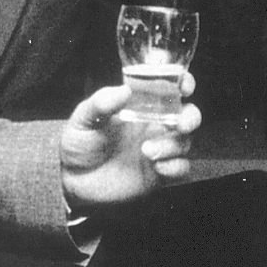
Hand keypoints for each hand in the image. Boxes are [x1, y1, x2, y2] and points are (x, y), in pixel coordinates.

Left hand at [59, 76, 200, 208]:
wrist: (76, 183)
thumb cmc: (80, 145)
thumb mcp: (83, 120)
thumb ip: (100, 103)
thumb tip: (124, 90)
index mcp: (140, 106)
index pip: (169, 88)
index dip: (183, 83)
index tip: (185, 85)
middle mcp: (154, 125)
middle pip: (188, 114)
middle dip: (191, 117)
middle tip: (180, 124)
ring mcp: (159, 148)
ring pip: (185, 141)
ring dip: (172, 145)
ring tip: (146, 151)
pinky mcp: (160, 172)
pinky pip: (181, 167)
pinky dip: (175, 166)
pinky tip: (158, 167)